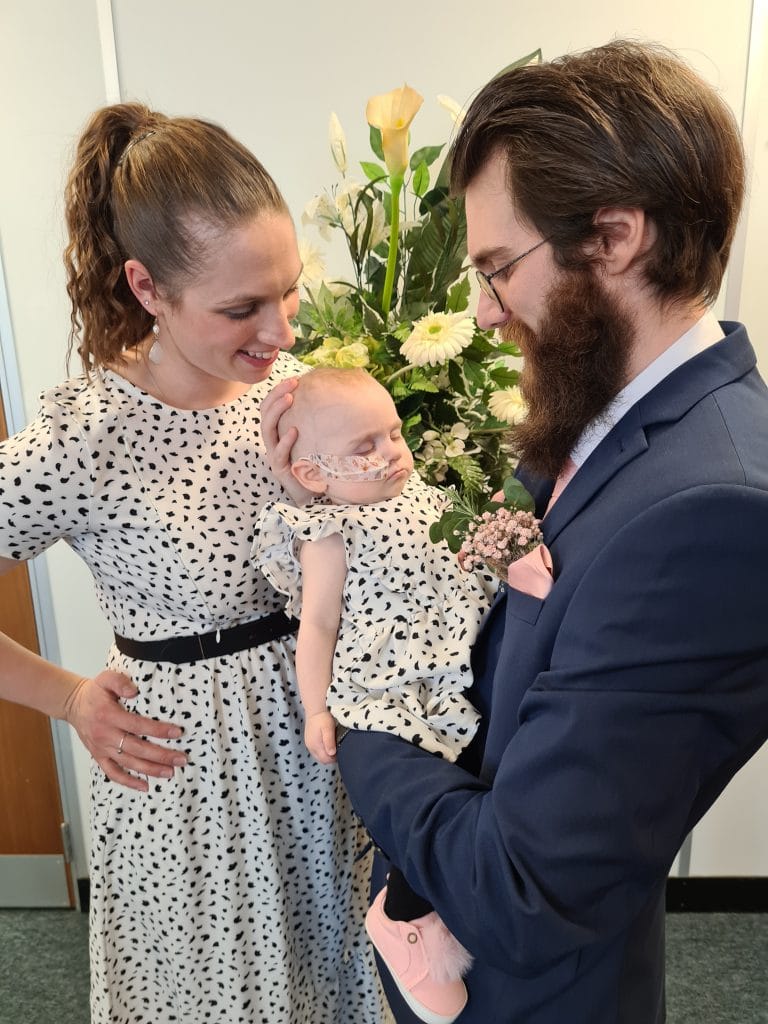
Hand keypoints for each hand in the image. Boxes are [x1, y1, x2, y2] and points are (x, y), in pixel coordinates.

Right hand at [63, 671, 186, 791]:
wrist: (73, 704)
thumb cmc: (95, 692)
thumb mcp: (105, 678)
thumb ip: (120, 682)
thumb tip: (134, 691)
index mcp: (109, 716)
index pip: (138, 725)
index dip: (158, 730)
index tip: (177, 733)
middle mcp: (105, 735)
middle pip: (137, 749)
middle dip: (160, 755)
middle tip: (180, 759)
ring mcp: (101, 748)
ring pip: (128, 763)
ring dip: (150, 770)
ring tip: (169, 773)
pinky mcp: (98, 756)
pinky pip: (113, 773)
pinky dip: (128, 781)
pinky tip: (144, 786)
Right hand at [261, 377, 312, 502]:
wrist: (315, 494)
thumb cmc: (317, 465)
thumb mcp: (316, 439)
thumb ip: (319, 423)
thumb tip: (339, 400)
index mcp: (279, 433)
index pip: (270, 407)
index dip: (278, 392)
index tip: (293, 379)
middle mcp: (273, 442)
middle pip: (265, 413)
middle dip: (276, 395)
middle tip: (292, 383)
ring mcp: (275, 455)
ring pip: (267, 430)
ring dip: (277, 411)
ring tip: (289, 398)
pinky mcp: (280, 470)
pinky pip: (278, 453)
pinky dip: (285, 441)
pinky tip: (294, 430)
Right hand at [304, 711, 337, 763]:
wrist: (315, 709)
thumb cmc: (323, 718)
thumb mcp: (328, 728)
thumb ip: (329, 741)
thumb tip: (332, 753)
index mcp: (315, 745)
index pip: (326, 760)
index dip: (334, 758)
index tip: (341, 751)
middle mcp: (311, 747)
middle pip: (322, 760)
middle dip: (331, 758)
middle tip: (338, 749)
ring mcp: (309, 745)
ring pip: (319, 756)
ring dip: (327, 754)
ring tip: (334, 746)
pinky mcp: (309, 741)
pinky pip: (316, 751)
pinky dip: (323, 751)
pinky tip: (328, 744)